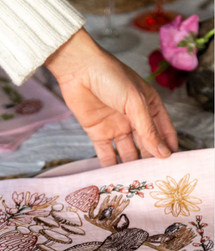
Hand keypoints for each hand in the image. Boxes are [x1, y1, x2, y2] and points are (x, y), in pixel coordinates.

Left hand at [45, 28, 177, 166]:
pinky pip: (105, 153)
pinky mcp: (97, 132)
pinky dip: (110, 165)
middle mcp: (133, 118)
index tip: (172, 166)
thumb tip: (163, 152)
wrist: (78, 69)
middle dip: (149, 161)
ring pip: (127, 152)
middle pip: (145, 145)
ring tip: (136, 182)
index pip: (163, 131)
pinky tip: (115, 178)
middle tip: (153, 179)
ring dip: (131, 166)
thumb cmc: (111, 77)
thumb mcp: (135, 102)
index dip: (168, 147)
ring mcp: (115, 126)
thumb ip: (148, 129)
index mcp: (148, 107)